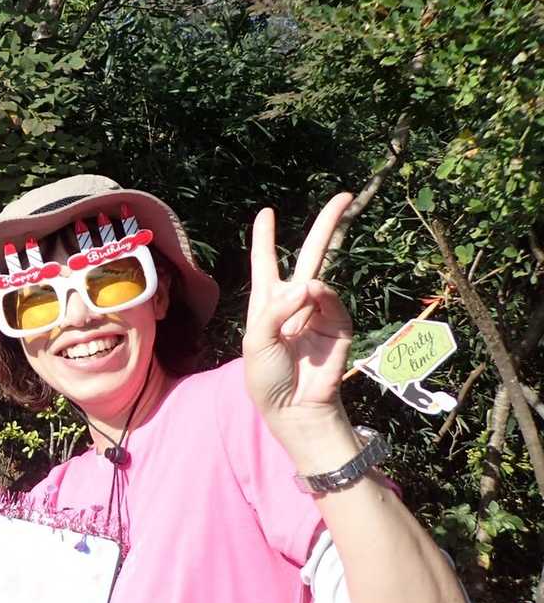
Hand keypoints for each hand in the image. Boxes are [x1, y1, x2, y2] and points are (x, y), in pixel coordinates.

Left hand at [242, 194, 355, 438]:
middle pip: (312, 255)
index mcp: (267, 303)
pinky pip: (332, 302)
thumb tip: (308, 284)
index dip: (266, 238)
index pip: (266, 263)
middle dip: (328, 225)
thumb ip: (277, 310)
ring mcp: (319, 311)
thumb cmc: (266, 378)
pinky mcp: (339, 325)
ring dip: (306, 292)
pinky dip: (321, 302)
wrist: (293, 407)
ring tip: (296, 316)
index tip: (266, 213)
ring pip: (320, 279)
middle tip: (345, 195)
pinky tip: (314, 308)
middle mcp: (294, 302)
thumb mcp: (257, 341)